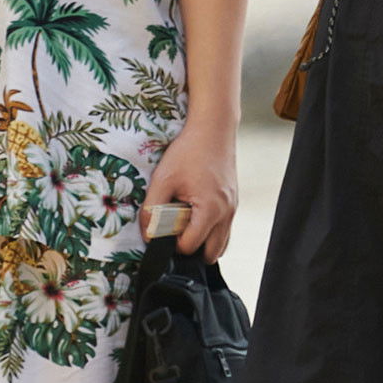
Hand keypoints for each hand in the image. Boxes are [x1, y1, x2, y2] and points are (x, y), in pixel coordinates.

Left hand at [146, 123, 238, 258]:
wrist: (214, 129)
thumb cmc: (189, 151)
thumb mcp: (163, 179)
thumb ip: (152, 210)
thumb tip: (147, 234)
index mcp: (210, 210)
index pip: (190, 246)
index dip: (172, 242)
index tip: (164, 226)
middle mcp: (227, 213)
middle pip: (210, 254)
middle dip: (191, 247)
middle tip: (176, 228)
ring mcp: (233, 209)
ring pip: (221, 244)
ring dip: (204, 241)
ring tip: (186, 222)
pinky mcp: (234, 202)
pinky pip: (225, 229)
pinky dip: (211, 231)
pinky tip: (196, 214)